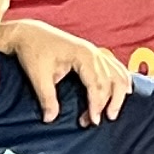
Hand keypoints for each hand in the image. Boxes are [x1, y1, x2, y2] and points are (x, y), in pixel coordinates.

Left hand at [0, 17, 130, 124]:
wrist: (29, 33)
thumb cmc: (33, 50)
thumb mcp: (38, 76)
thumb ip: (47, 98)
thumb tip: (51, 119)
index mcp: (82, 55)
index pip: (97, 83)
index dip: (97, 103)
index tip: (93, 120)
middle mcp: (93, 52)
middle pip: (111, 80)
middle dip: (108, 103)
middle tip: (98, 121)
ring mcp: (95, 51)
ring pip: (118, 73)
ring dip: (118, 93)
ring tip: (112, 112)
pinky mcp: (93, 53)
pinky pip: (115, 66)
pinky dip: (121, 79)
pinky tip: (124, 91)